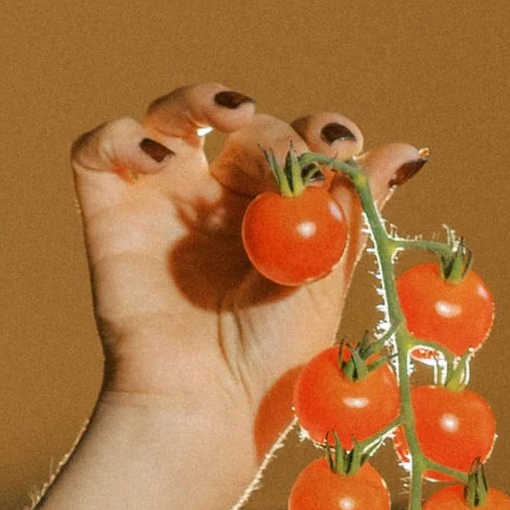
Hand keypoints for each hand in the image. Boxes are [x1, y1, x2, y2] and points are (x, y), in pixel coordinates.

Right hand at [31, 87, 423, 509]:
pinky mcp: (109, 214)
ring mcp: (163, 204)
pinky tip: (157, 157)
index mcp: (277, 215)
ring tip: (232, 114)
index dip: (321, 133)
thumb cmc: (273, 362)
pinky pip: (99, 148)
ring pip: (171, 117)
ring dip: (200, 98)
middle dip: (278, 134)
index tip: (339, 149)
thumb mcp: (327, 278)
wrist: (207, 411)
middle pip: (246, 127)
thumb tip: (410, 152)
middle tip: (297, 160)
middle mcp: (218, 202)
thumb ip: (355, 209)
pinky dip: (120, 136)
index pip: (300, 145)